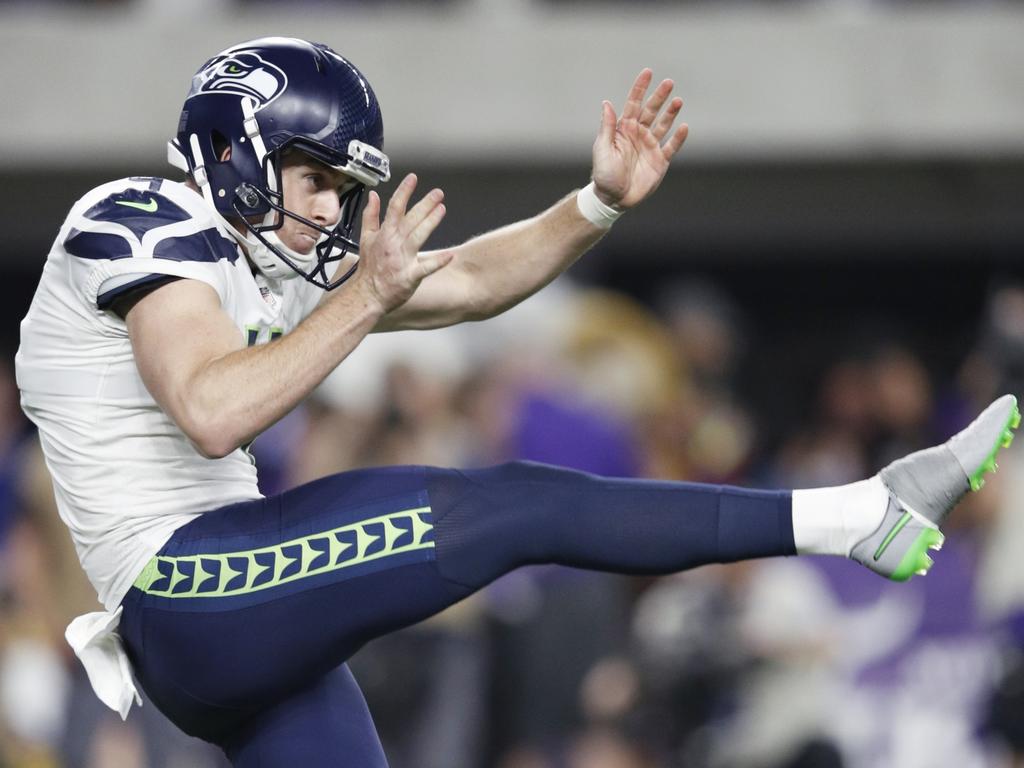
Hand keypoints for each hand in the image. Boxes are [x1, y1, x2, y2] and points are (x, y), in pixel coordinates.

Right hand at [354, 173, 452, 312]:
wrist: (368, 294)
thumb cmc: (370, 268)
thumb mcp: (366, 238)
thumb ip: (371, 216)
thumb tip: (373, 196)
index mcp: (385, 234)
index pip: (395, 208)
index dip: (404, 191)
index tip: (413, 178)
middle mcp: (394, 244)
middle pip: (411, 219)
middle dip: (425, 204)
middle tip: (438, 193)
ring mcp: (403, 260)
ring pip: (418, 237)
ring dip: (430, 222)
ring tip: (442, 209)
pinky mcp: (410, 276)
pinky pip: (426, 268)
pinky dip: (438, 262)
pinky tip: (450, 255)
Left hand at [590, 69, 688, 209]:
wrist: (614, 199)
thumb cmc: (604, 174)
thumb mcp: (602, 149)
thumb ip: (607, 127)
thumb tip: (607, 103)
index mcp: (624, 129)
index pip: (633, 104)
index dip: (640, 89)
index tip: (648, 73)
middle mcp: (639, 134)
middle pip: (651, 110)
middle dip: (659, 96)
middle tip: (668, 82)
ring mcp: (650, 146)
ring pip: (664, 125)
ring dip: (671, 113)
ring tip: (678, 101)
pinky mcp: (660, 160)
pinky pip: (672, 146)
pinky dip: (678, 138)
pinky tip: (684, 127)